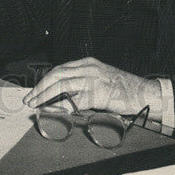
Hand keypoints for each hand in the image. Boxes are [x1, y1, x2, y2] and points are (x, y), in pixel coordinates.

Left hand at [24, 57, 161, 120]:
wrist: (145, 93)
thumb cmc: (124, 89)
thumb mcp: (101, 79)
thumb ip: (84, 85)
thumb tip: (65, 97)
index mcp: (88, 63)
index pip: (59, 69)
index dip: (45, 80)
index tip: (35, 91)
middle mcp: (88, 68)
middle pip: (56, 74)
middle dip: (40, 87)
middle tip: (29, 99)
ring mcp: (93, 79)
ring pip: (61, 84)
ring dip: (45, 96)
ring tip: (35, 105)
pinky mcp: (98, 93)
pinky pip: (74, 100)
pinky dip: (61, 106)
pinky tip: (52, 111)